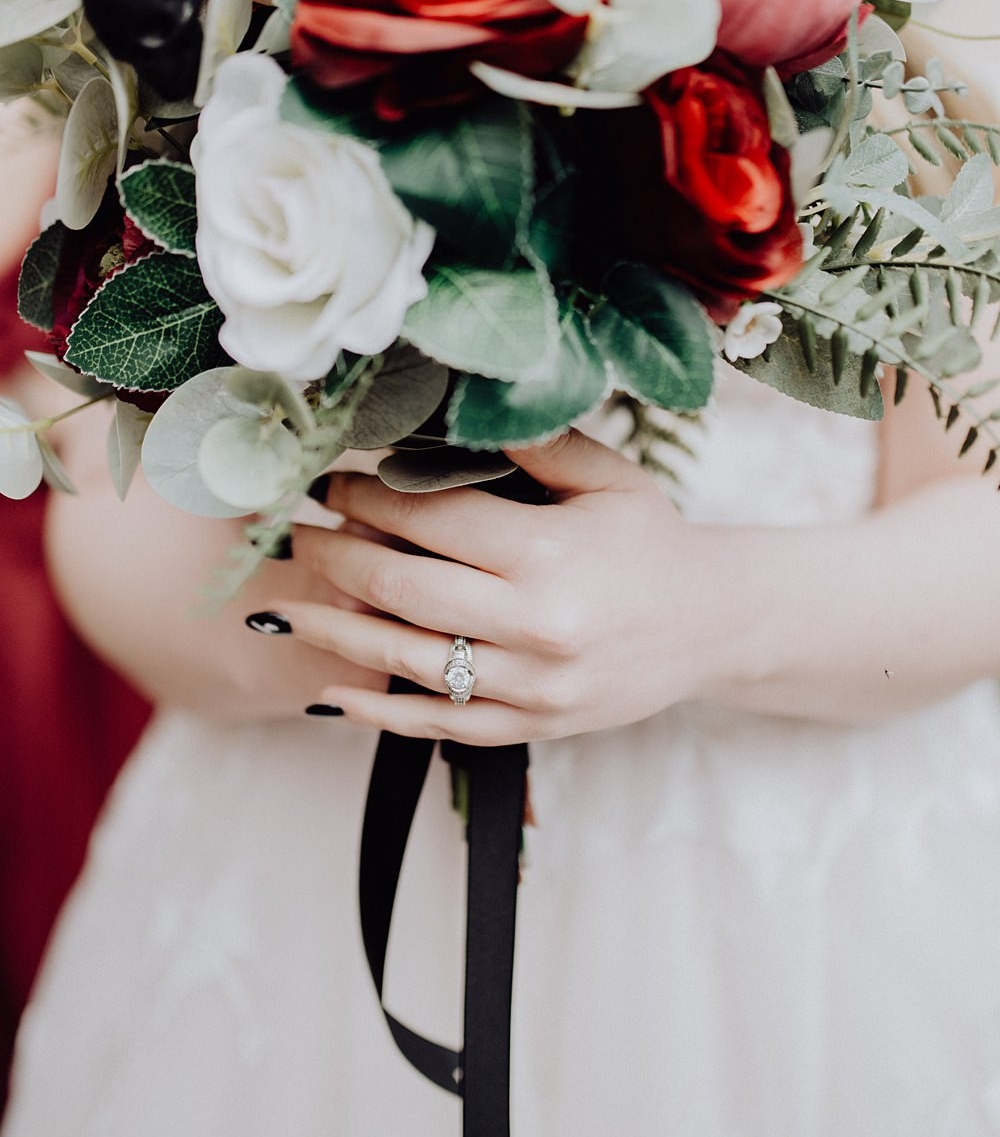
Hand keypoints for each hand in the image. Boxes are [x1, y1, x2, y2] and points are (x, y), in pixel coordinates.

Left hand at [284, 430, 726, 744]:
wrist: (713, 625)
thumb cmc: (651, 540)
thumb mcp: (606, 476)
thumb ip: (533, 443)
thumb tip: (451, 409)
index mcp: (550, 551)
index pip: (433, 518)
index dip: (368, 498)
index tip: (330, 484)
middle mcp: (537, 624)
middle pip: (404, 589)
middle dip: (335, 558)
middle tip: (294, 535)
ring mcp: (533, 685)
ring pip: (408, 661)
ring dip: (334, 632)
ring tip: (283, 606)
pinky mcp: (533, 726)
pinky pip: (441, 726)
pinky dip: (380, 713)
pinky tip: (332, 694)